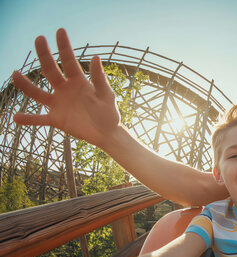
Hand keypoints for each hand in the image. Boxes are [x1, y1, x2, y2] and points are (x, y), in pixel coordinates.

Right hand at [12, 28, 120, 149]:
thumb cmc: (109, 113)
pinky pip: (39, 119)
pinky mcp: (56, 119)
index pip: (69, 61)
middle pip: (51, 71)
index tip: (60, 30)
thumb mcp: (106, 95)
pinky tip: (16, 118)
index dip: (65, 47)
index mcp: (79, 82)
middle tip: (39, 38)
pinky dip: (28, 119)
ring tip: (15, 74)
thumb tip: (96, 57)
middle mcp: (65, 90)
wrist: (107, 133)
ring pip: (38, 93)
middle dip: (45, 55)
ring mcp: (59, 104)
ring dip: (26, 85)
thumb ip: (99, 78)